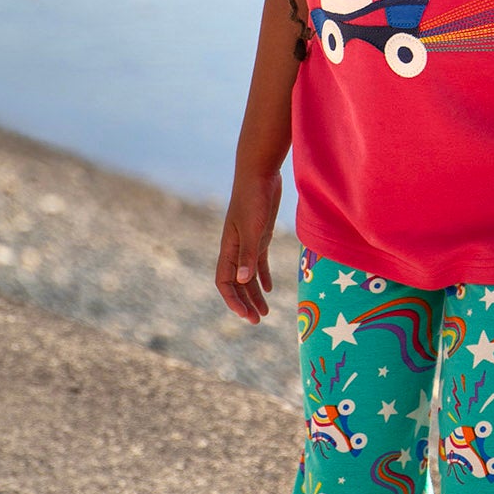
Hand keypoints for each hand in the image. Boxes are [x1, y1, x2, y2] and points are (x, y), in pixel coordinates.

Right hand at [216, 170, 282, 323]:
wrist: (260, 172)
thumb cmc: (254, 198)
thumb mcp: (253, 228)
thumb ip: (248, 254)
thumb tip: (241, 281)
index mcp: (228, 247)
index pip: (224, 281)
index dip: (232, 300)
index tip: (245, 316)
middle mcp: (235, 247)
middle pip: (236, 282)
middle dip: (245, 303)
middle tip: (257, 321)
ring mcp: (247, 241)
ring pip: (247, 275)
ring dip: (254, 294)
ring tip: (265, 313)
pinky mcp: (259, 234)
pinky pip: (258, 261)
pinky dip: (262, 276)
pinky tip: (269, 288)